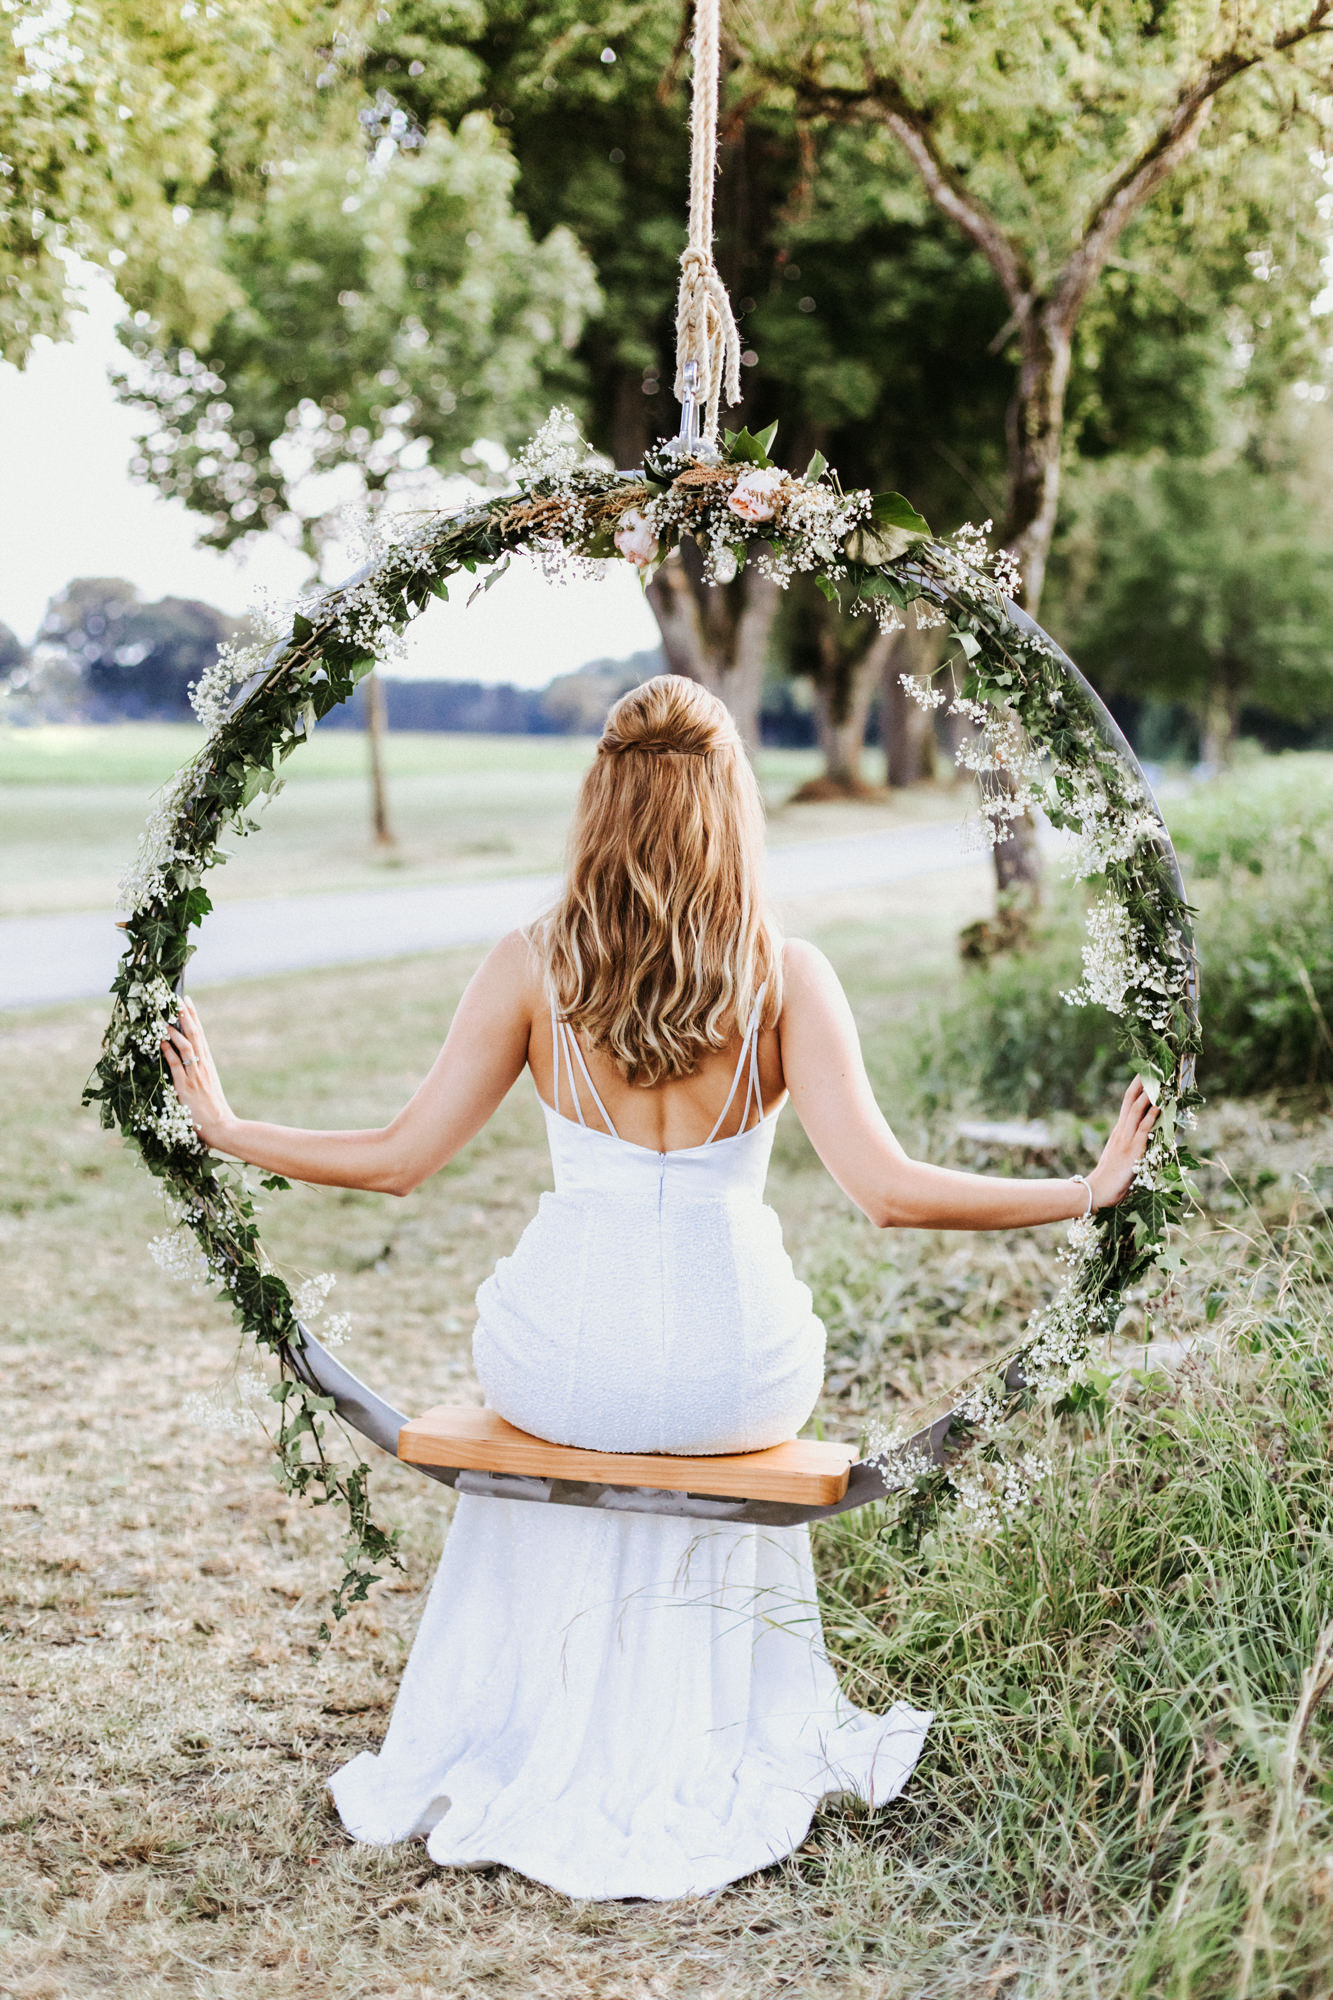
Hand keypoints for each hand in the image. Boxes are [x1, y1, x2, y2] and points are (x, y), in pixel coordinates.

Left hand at [161, 997, 233, 1150]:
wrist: (222, 1126)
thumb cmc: (212, 1110)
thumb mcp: (206, 1086)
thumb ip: (196, 1073)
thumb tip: (183, 1061)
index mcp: (208, 1064)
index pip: (201, 1034)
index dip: (193, 1016)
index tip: (187, 1000)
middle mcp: (203, 1065)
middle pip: (195, 1034)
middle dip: (185, 1015)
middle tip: (176, 998)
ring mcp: (196, 1075)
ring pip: (187, 1046)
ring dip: (175, 1030)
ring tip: (165, 1017)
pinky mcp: (186, 1087)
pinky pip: (176, 1065)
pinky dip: (168, 1052)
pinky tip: (162, 1042)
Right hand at [1086, 1077, 1159, 1208]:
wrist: (1097, 1190)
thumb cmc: (1110, 1178)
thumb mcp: (1121, 1156)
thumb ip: (1130, 1145)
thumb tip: (1144, 1139)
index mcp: (1119, 1131)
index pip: (1127, 1102)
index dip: (1137, 1087)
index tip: (1145, 1072)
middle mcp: (1121, 1130)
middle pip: (1131, 1100)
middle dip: (1142, 1083)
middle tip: (1153, 1066)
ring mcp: (1126, 1139)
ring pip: (1137, 1110)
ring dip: (1149, 1094)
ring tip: (1159, 1080)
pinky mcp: (1132, 1150)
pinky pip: (1143, 1129)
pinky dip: (1152, 1116)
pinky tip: (1160, 1106)